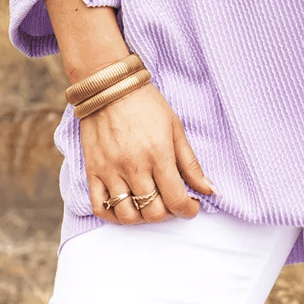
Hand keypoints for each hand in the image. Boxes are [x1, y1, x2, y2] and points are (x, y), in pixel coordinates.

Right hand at [80, 81, 215, 224]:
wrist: (108, 87)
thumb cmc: (146, 104)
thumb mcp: (175, 129)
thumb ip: (191, 163)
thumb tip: (210, 190)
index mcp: (158, 155)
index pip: (176, 200)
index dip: (188, 210)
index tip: (191, 205)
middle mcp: (133, 167)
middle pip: (153, 212)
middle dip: (168, 213)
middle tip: (171, 202)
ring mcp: (110, 171)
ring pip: (127, 215)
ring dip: (143, 217)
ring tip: (149, 204)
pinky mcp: (93, 171)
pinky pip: (100, 207)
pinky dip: (113, 216)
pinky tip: (126, 208)